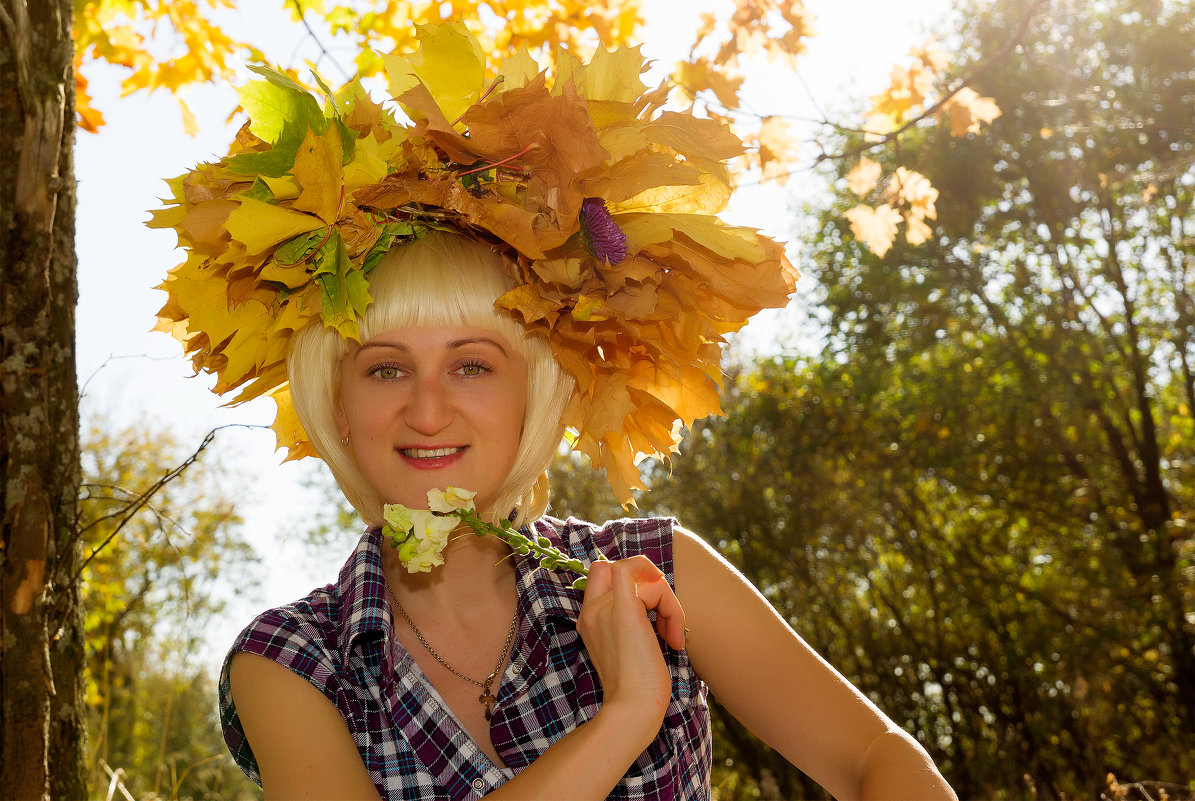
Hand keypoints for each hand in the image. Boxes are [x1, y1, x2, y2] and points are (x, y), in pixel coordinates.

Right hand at [576, 557, 685, 737]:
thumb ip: (632, 624)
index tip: (651, 613)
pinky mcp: (622, 609)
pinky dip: (662, 590)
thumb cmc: (638, 691)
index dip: (628, 582)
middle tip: (661, 613)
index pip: (599, 576)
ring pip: (636, 574)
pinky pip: (632, 567)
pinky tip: (672, 625)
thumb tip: (658, 606)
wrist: (632, 711)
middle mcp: (591, 611)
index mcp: (589, 621)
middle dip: (644, 581)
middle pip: (616, 568)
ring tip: (673, 636)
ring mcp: (603, 608)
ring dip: (665, 599)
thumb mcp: (629, 650)